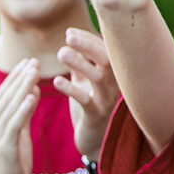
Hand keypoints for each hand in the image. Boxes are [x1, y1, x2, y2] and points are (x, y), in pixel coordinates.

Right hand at [0, 59, 38, 173]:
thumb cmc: (14, 156)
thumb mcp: (20, 130)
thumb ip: (24, 111)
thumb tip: (32, 89)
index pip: (4, 92)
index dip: (16, 76)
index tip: (29, 61)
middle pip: (6, 96)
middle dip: (20, 77)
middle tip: (33, 61)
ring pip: (10, 106)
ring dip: (22, 88)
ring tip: (34, 73)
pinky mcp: (4, 146)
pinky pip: (14, 123)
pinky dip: (23, 109)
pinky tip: (33, 96)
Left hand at [54, 29, 120, 160]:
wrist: (96, 140)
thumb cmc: (91, 106)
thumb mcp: (87, 82)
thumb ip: (81, 62)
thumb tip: (72, 37)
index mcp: (113, 75)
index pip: (107, 51)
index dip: (90, 40)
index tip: (70, 33)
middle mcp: (115, 86)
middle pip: (108, 60)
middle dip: (89, 46)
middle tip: (69, 36)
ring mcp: (107, 101)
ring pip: (98, 78)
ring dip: (80, 64)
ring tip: (61, 53)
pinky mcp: (96, 115)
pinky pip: (86, 101)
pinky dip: (72, 89)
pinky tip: (58, 81)